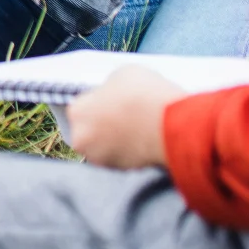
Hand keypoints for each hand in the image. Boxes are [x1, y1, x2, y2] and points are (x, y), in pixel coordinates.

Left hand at [65, 65, 182, 168]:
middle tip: (125, 116)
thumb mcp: (121, 75)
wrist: (171, 125)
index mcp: (77, 112)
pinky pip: (124, 159)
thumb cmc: (144, 96)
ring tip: (138, 128)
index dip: (99, 103)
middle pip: (90, 130)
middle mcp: (83, 140)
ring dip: (117, 140)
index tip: (112, 102)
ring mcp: (103, 159)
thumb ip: (109, 89)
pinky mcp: (125, 172)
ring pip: (106, 147)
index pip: (82, 107)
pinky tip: (145, 140)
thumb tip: (113, 95)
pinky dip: (131, 151)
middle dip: (104, 124)